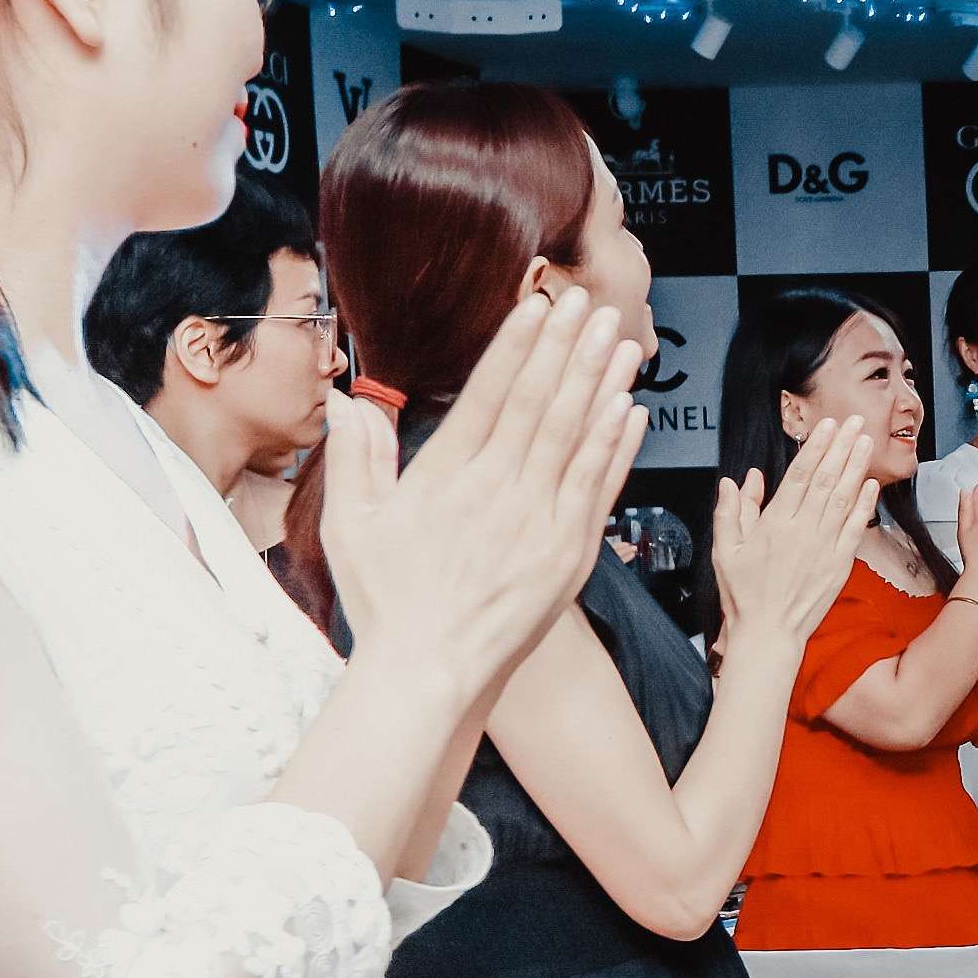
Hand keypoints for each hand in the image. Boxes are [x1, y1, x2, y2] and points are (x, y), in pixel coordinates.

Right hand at [321, 290, 644, 698]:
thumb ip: (357, 456)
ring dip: (601, 383)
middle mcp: (496, 492)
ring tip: (621, 339)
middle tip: (591, 302)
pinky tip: (630, 410)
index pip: (488, 394)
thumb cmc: (386, 603)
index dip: (519, 345)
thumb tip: (346, 399)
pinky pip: (598, 488)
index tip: (540, 306)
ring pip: (576, 437)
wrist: (429, 674)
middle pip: (540, 404)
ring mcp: (538, 523)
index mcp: (445, 477)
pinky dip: (616, 446)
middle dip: (568, 347)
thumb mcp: (352, 525)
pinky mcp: (569, 556)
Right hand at [710, 396, 876, 654]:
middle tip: (855, 421)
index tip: (828, 426)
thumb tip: (738, 480)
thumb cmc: (744, 595)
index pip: (799, 476)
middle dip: (841, 447)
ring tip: (865, 440)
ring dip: (856, 467)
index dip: (816, 447)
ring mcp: (824, 547)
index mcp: (774, 524)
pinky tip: (871, 484)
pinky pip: (855, 528)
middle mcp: (803, 531)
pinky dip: (864, 505)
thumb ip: (732, 511)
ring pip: (843, 498)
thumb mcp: (725, 550)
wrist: (768, 634)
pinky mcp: (840, 564)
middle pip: (826, 480)